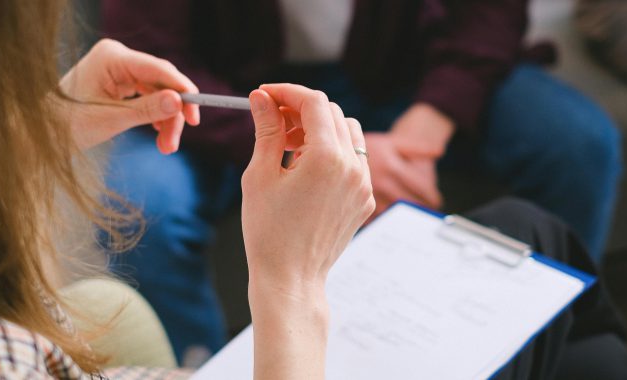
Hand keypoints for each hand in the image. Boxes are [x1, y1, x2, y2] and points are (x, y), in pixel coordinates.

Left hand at [58, 39, 199, 153]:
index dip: (182, 91)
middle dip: (172, 114)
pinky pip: (148, 96)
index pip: (158, 69)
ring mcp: (119, 68)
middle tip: (173, 144)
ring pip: (158, 92)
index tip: (195, 116)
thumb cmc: (69, 124)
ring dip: (165, 120)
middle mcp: (117, 57)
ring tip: (165, 147)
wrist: (42, 133)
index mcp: (111, 57)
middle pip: (162, 83)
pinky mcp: (120, 81)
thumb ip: (148, 109)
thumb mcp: (113, 119)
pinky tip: (158, 132)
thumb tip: (179, 102)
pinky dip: (155, 115)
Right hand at [241, 84, 373, 379]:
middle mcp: (353, 167)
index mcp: (326, 158)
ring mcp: (364, 184)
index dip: (287, 91)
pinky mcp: (365, 199)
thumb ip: (266, 130)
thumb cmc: (269, 231)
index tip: (266, 95)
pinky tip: (308, 169)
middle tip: (273, 119)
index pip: (313, 102)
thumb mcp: (260, 176)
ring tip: (291, 145)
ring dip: (321, 128)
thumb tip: (261, 98)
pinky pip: (355, 160)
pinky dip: (334, 152)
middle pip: (332, 112)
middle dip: (302, 108)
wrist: (291, 278)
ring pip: (349, 133)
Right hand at [365, 103, 454, 217]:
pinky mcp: (354, 205)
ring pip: (392, 211)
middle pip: (407, 201)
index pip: (419, 185)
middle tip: (427, 212)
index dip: (431, 195)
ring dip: (403, 216)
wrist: (337, 148)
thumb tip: (439, 151)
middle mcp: (380, 182)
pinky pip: (373, 217)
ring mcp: (367, 195)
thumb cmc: (370, 146)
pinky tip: (388, 220)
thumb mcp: (393, 143)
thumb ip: (417, 147)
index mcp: (392, 166)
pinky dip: (383, 220)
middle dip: (419, 207)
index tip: (436, 201)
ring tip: (412, 218)